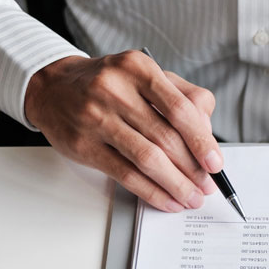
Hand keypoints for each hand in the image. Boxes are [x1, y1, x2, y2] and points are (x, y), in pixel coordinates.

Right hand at [25, 51, 222, 211]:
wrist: (53, 87)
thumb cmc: (107, 84)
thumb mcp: (145, 76)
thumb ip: (182, 95)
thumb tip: (207, 132)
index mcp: (138, 68)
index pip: (180, 109)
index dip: (202, 140)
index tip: (216, 163)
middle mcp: (116, 90)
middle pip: (166, 137)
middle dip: (192, 168)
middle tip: (206, 185)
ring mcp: (96, 118)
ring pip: (147, 159)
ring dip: (175, 184)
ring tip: (191, 197)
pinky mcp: (84, 145)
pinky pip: (125, 174)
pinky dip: (151, 191)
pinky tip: (167, 200)